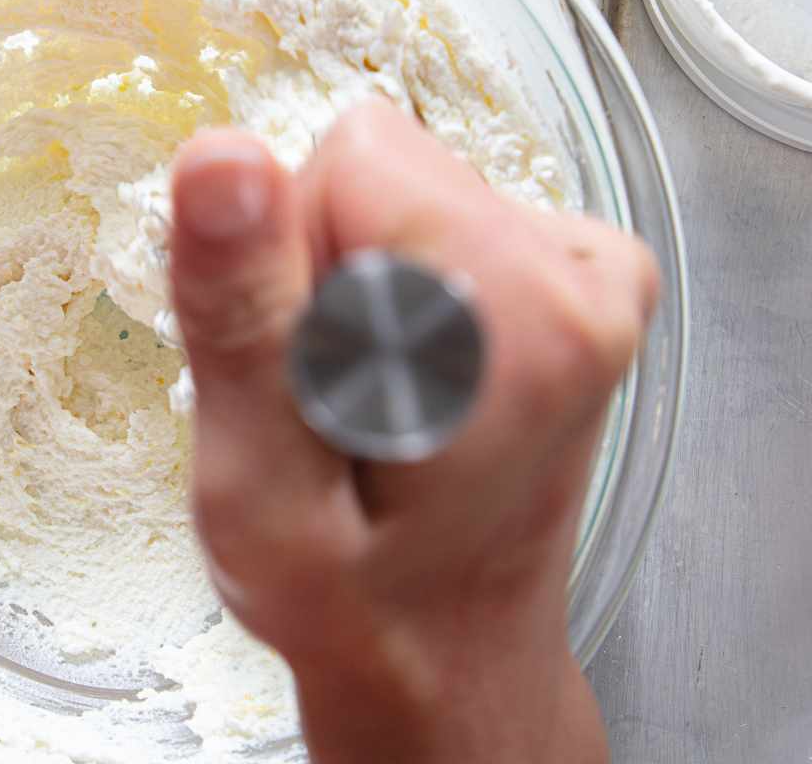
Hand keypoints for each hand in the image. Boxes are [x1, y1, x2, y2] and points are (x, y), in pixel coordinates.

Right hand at [169, 104, 658, 763]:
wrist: (446, 657)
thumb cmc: (354, 597)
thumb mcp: (258, 487)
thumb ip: (240, 314)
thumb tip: (221, 154)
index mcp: (516, 317)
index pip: (346, 158)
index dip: (288, 255)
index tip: (301, 364)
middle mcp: (582, 278)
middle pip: (378, 161)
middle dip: (320, 263)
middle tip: (326, 392)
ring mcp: (590, 273)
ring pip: (401, 183)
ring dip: (354, 279)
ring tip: (365, 401)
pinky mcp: (576, 273)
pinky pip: (440, 208)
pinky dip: (401, 280)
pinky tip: (408, 377)